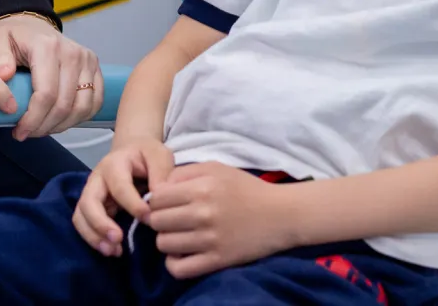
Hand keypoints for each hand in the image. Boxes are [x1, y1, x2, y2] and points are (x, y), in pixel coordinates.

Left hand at [0, 13, 102, 139]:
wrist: (31, 22)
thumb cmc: (13, 35)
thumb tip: (3, 76)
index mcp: (47, 47)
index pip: (46, 94)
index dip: (33, 120)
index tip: (19, 132)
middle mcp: (72, 53)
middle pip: (65, 105)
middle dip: (44, 126)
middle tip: (27, 133)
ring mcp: (87, 60)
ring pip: (82, 107)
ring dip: (61, 125)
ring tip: (42, 128)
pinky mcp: (94, 68)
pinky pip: (95, 102)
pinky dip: (79, 117)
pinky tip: (60, 121)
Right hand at [72, 135, 173, 256]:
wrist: (132, 151)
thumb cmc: (147, 155)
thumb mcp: (159, 155)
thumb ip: (162, 173)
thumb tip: (159, 199)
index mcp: (115, 164)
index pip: (119, 186)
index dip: (132, 204)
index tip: (148, 218)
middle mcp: (97, 179)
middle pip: (88, 202)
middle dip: (100, 223)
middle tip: (118, 239)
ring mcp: (91, 193)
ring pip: (80, 216)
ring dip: (94, 236)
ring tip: (113, 251)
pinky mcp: (91, 208)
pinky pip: (84, 225)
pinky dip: (93, 240)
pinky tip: (112, 251)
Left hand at [145, 162, 295, 278]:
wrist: (280, 214)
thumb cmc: (246, 189)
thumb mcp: (216, 169)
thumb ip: (185, 173)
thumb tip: (158, 189)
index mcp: (202, 188)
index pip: (157, 198)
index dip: (157, 201)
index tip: (166, 204)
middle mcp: (203, 213)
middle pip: (157, 221)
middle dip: (159, 220)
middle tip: (171, 220)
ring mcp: (210, 239)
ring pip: (164, 244)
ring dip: (167, 241)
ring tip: (178, 236)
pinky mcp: (217, 260)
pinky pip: (179, 269)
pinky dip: (174, 263)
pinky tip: (182, 254)